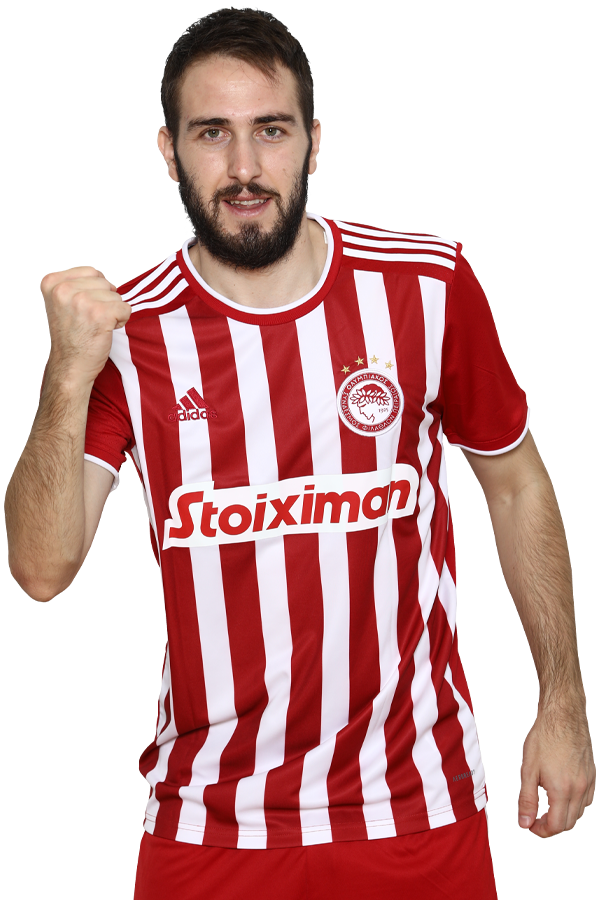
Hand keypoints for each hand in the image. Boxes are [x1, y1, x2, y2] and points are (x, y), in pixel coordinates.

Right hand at [40, 268, 130, 384]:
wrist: (71, 365)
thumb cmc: (72, 337)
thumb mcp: (66, 304)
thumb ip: (83, 286)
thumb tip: (113, 277)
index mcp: (53, 283)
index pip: (92, 273)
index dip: (95, 292)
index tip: (83, 310)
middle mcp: (64, 289)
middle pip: (105, 283)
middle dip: (105, 302)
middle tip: (90, 321)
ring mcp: (82, 301)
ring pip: (116, 296)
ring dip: (113, 312)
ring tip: (96, 326)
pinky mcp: (100, 314)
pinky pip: (126, 308)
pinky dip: (122, 320)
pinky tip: (106, 331)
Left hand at [518, 702, 594, 835]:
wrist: (562, 717)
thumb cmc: (544, 738)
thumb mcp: (528, 769)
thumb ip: (528, 799)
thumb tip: (525, 822)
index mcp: (562, 790)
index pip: (556, 826)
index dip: (542, 830)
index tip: (531, 825)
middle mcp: (579, 789)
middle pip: (569, 822)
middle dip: (552, 824)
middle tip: (537, 816)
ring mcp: (589, 782)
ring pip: (580, 811)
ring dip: (564, 814)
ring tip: (548, 804)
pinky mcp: (594, 774)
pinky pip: (589, 798)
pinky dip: (577, 802)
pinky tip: (564, 793)